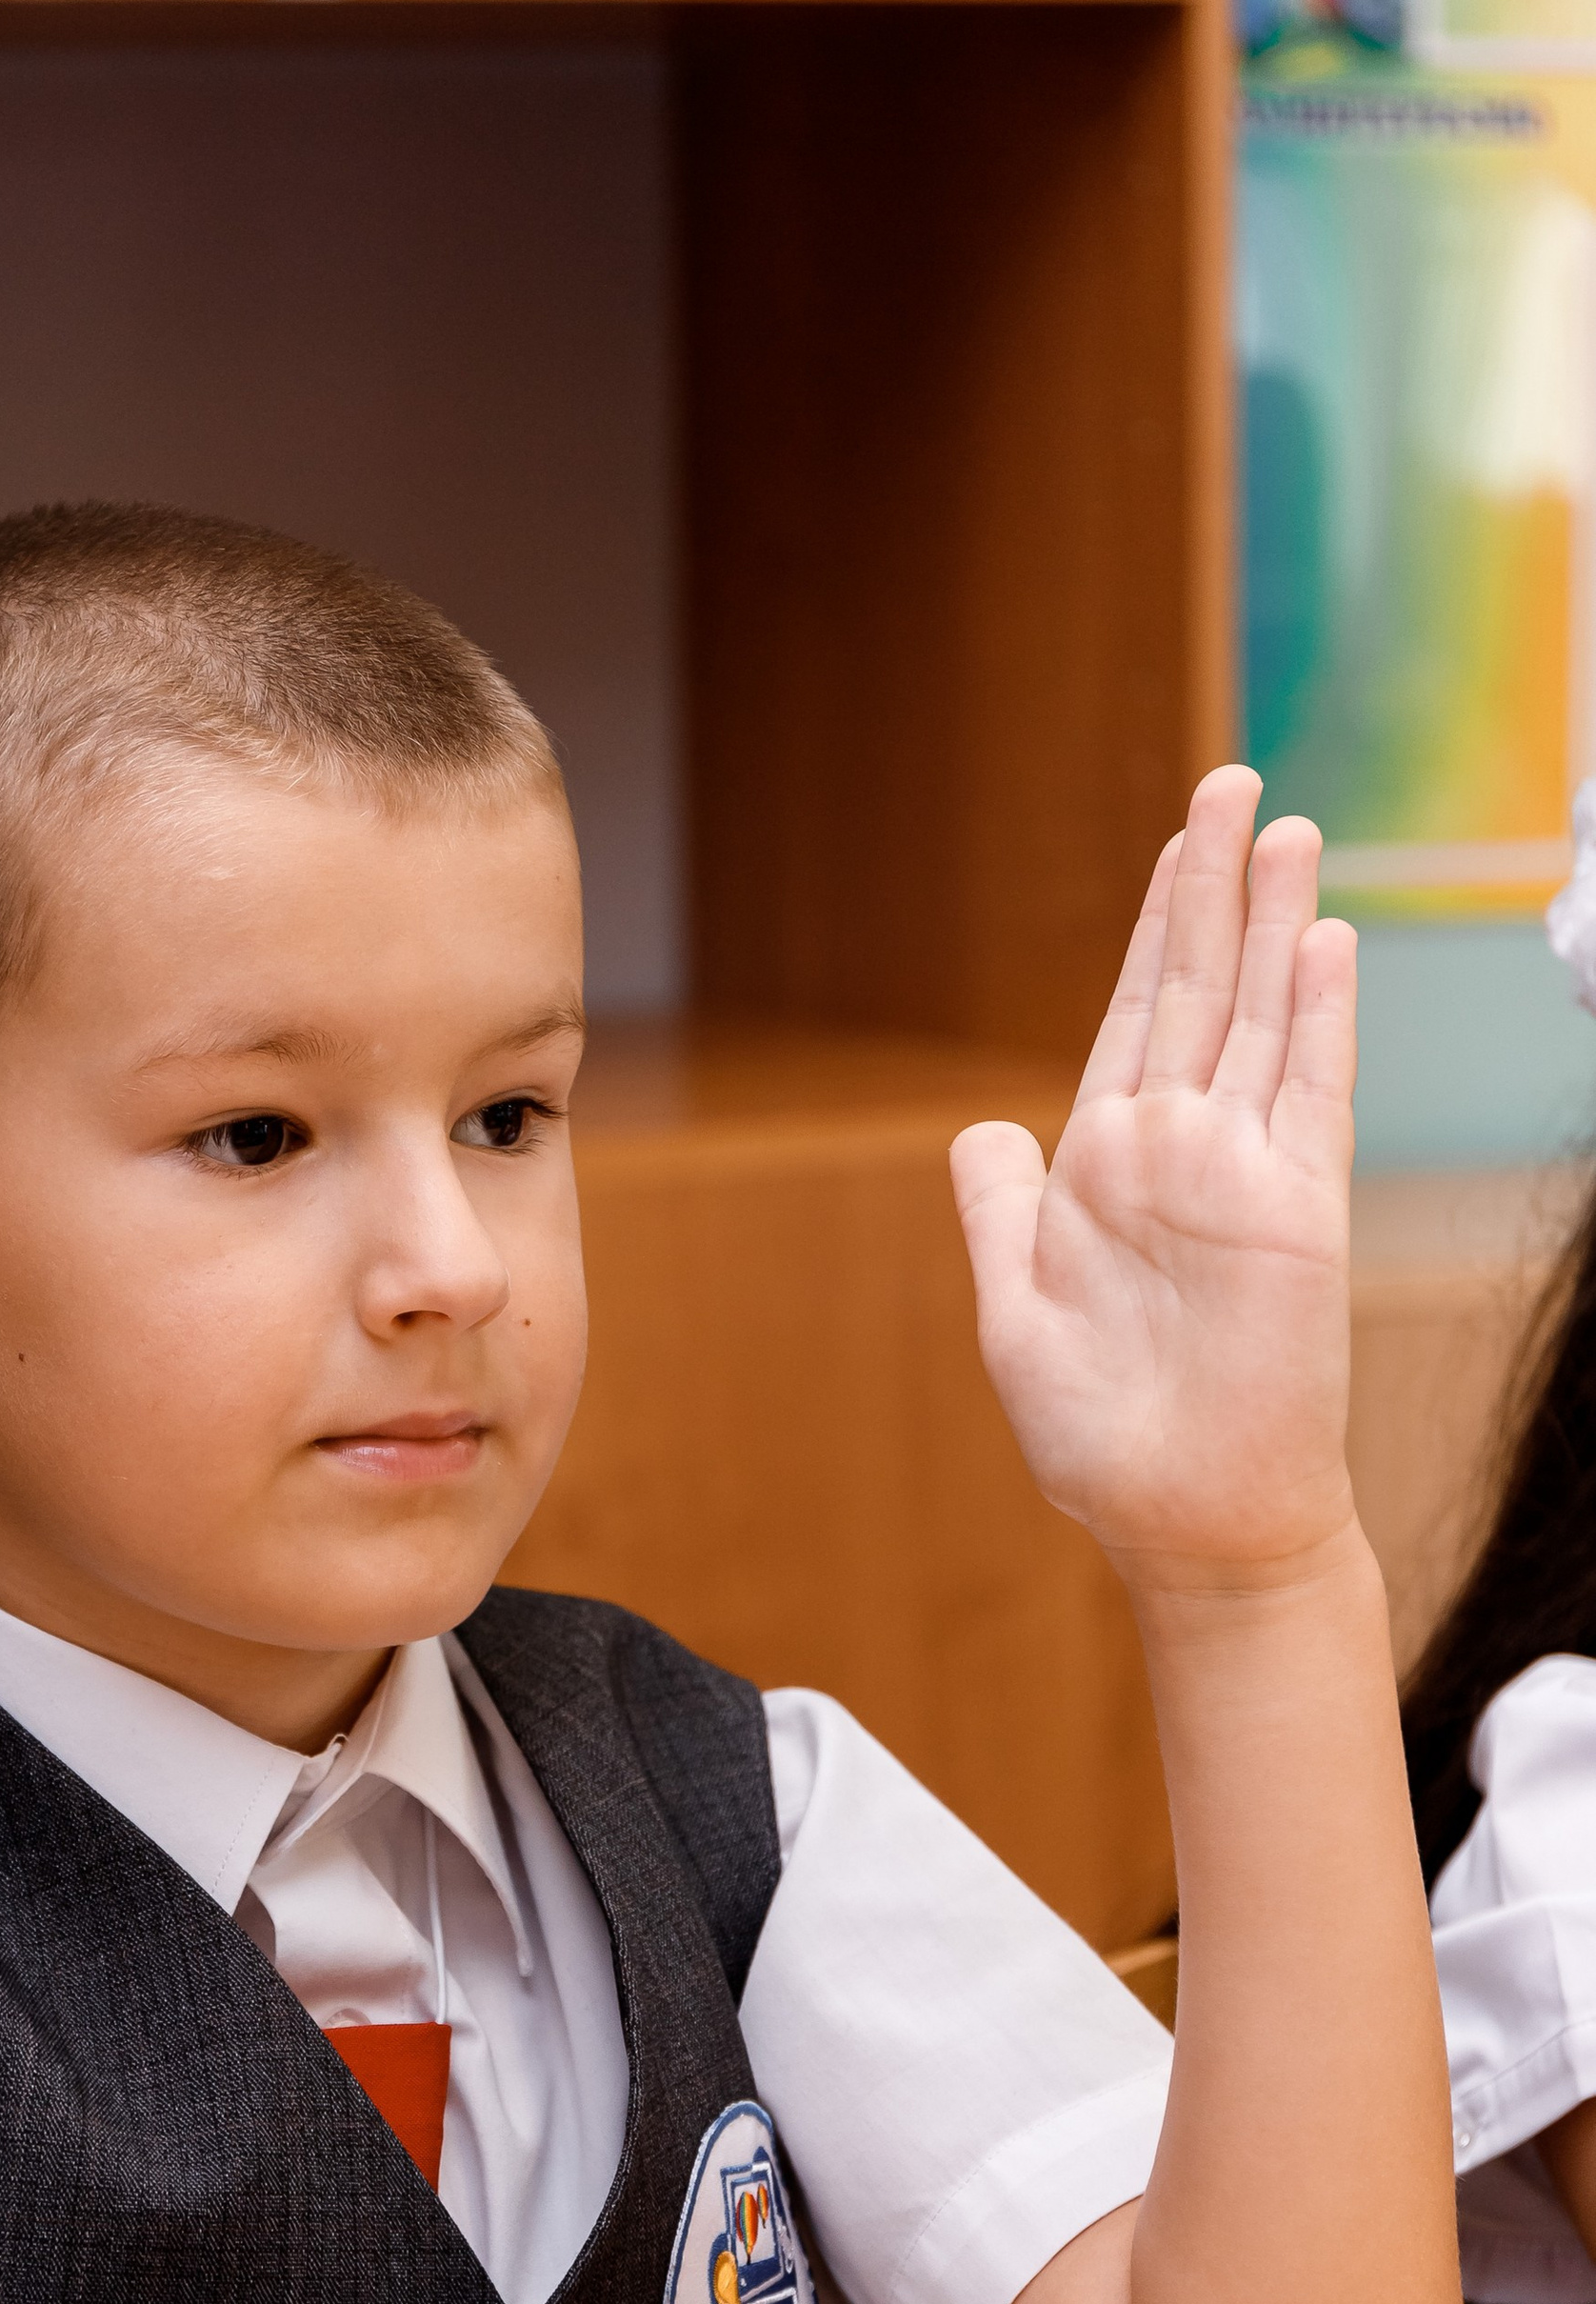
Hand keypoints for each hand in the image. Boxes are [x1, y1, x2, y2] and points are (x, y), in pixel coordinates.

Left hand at [949, 766, 1357, 1584]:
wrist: (1184, 1520)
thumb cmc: (1100, 1437)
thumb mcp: (1014, 1314)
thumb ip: (999, 1213)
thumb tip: (982, 1129)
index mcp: (1102, 1167)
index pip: (1134, 1019)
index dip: (1153, 929)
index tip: (1177, 846)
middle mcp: (1177, 1151)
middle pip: (1198, 990)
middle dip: (1211, 886)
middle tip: (1232, 782)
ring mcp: (1242, 1174)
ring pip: (1258, 1018)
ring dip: (1270, 922)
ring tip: (1288, 828)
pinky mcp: (1295, 1209)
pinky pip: (1307, 1092)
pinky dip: (1315, 1015)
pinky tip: (1321, 940)